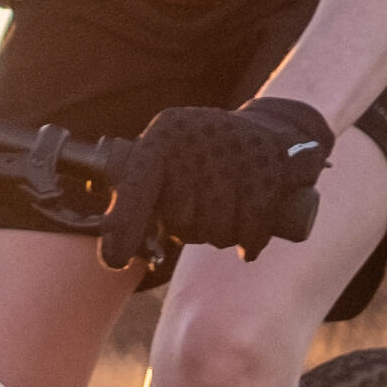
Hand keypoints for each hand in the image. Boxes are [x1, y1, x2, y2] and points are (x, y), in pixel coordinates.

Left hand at [93, 95, 334, 273]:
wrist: (269, 128)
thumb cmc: (202, 155)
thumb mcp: (166, 159)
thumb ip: (137, 196)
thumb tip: (115, 253)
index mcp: (163, 136)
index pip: (137, 187)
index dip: (125, 225)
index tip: (115, 259)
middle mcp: (196, 140)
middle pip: (181, 220)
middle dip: (189, 228)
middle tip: (201, 207)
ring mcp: (236, 155)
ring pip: (216, 231)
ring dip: (220, 235)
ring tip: (226, 210)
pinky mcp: (271, 171)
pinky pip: (250, 230)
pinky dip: (249, 242)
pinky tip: (248, 239)